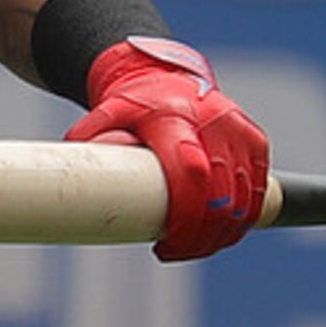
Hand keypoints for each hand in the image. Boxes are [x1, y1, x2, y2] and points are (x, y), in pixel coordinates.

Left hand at [65, 37, 267, 260]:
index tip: (165, 243)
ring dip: (222, 234)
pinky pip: (259, 192)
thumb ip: (88, 140)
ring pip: (245, 202)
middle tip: (174, 251)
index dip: (186, 218)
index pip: (191, 174)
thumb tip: (66, 177)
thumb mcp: (103, 115)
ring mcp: (240, 132)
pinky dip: (244, 218)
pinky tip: (220, 232)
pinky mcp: (256, 141)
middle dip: (201, 237)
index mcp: (173, 118)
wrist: (163, 76)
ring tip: (193, 245)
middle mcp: (214, 124)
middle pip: (222, 199)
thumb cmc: (130, 104)